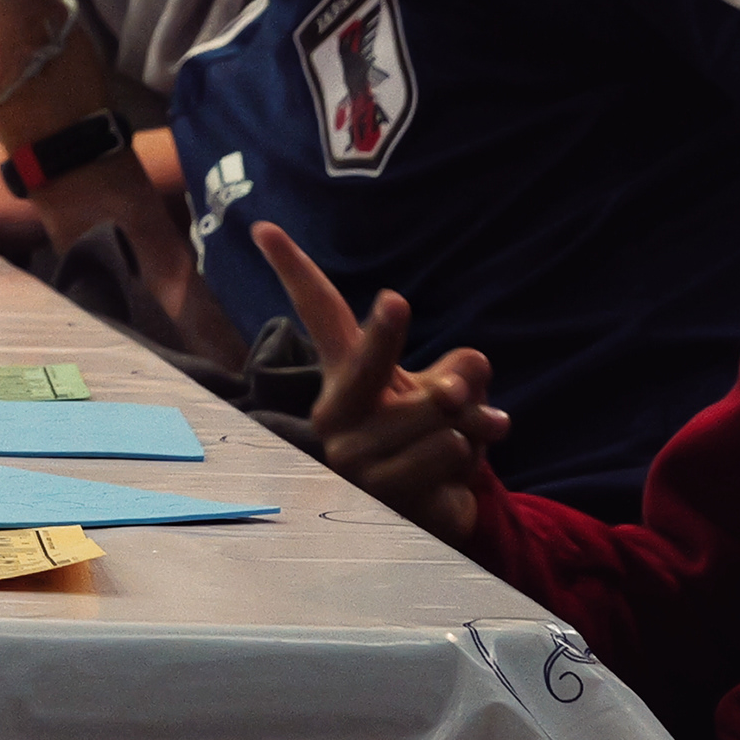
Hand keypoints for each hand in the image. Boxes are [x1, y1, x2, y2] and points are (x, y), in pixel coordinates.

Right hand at [255, 218, 504, 544]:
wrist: (437, 512)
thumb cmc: (430, 436)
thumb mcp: (448, 391)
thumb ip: (459, 372)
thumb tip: (468, 373)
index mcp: (343, 380)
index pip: (318, 315)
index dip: (293, 269)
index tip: (264, 227)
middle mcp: (337, 419)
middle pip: (366, 367)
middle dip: (388, 341)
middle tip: (428, 347)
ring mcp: (357, 465)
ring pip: (435, 419)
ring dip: (474, 423)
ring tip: (471, 435)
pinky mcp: (386, 503)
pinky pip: (452, 458)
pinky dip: (475, 457)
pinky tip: (459, 472)